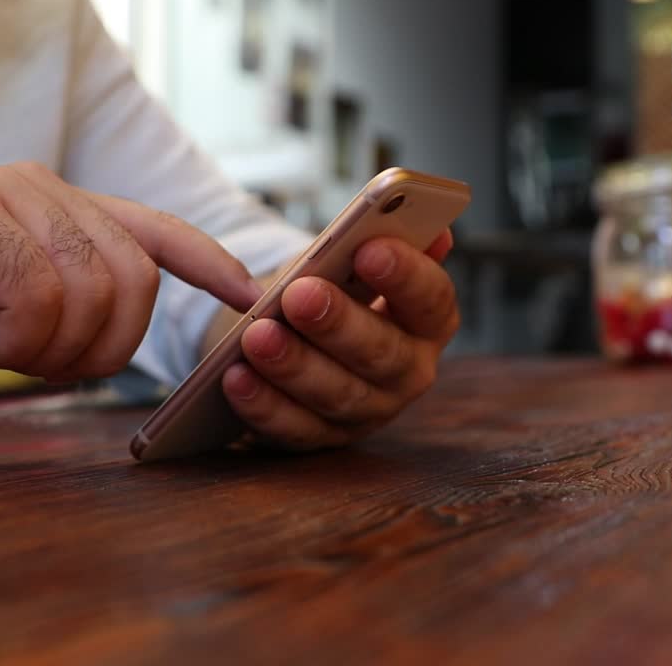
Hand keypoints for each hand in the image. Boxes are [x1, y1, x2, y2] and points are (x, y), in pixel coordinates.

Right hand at [0, 163, 260, 401]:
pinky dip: (14, 340)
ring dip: (51, 348)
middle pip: (134, 278)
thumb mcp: (21, 314)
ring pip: (92, 288)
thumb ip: (78, 299)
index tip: (247, 292)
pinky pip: (37, 293)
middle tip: (37, 360)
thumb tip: (138, 319)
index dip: (208, 261)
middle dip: (102, 345)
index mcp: (62, 209)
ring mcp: (3, 193)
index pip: (156, 231)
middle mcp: (42, 188)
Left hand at [222, 231, 458, 449]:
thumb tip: (436, 233)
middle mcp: (409, 371)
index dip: (405, 275)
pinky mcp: (324, 438)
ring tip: (256, 334)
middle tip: (298, 294)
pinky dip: (264, 404)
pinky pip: (295, 428)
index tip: (369, 249)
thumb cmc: (338, 287)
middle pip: (383, 353)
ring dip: (294, 365)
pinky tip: (235, 377)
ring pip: (337, 394)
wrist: (300, 332)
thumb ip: (386, 242)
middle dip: (338, 323)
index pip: (433, 299)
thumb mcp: (357, 258)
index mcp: (430, 320)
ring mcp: (369, 411)